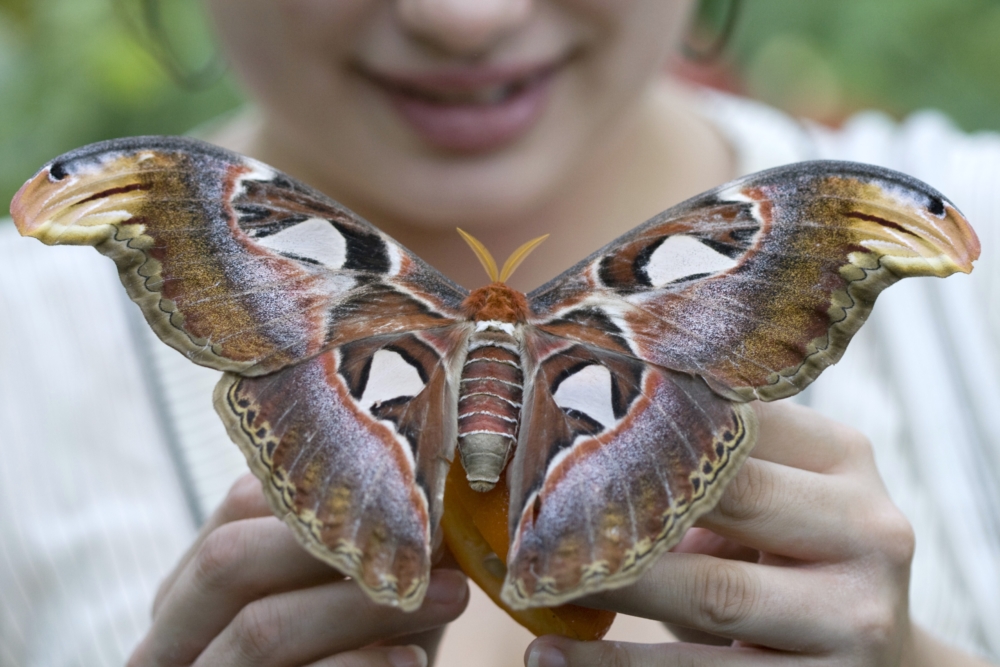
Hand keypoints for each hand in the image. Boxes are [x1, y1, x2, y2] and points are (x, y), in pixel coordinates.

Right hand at [129, 474, 468, 666]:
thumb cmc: (359, 658)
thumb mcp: (361, 600)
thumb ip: (375, 551)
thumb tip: (430, 489)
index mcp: (197, 584)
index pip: (237, 505)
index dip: (321, 495)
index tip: (409, 496)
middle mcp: (176, 631)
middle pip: (228, 559)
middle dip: (334, 546)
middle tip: (426, 544)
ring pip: (262, 628)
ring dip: (364, 607)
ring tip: (451, 596)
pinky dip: (358, 666)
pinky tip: (412, 660)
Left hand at [525, 401, 962, 666]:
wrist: (874, 655)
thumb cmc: (785, 557)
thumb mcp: (769, 495)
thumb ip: (708, 462)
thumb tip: (569, 433)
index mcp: (844, 458)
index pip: (739, 420)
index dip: (651, 418)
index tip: (564, 417)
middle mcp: (868, 527)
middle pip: (729, 497)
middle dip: (625, 498)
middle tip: (537, 499)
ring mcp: (857, 614)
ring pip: (711, 594)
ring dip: (610, 586)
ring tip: (532, 581)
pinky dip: (619, 666)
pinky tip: (550, 656)